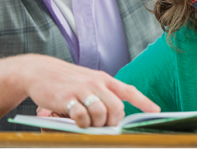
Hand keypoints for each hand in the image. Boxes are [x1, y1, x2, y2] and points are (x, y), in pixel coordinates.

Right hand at [17, 54, 159, 128]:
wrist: (40, 71)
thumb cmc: (66, 81)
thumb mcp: (88, 81)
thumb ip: (102, 95)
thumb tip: (114, 117)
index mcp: (104, 79)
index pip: (128, 90)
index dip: (143, 102)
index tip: (156, 111)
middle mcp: (96, 82)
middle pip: (117, 108)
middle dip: (113, 121)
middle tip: (102, 125)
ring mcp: (83, 89)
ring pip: (101, 113)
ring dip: (96, 124)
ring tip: (87, 123)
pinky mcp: (68, 97)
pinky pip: (82, 116)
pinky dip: (82, 123)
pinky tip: (76, 120)